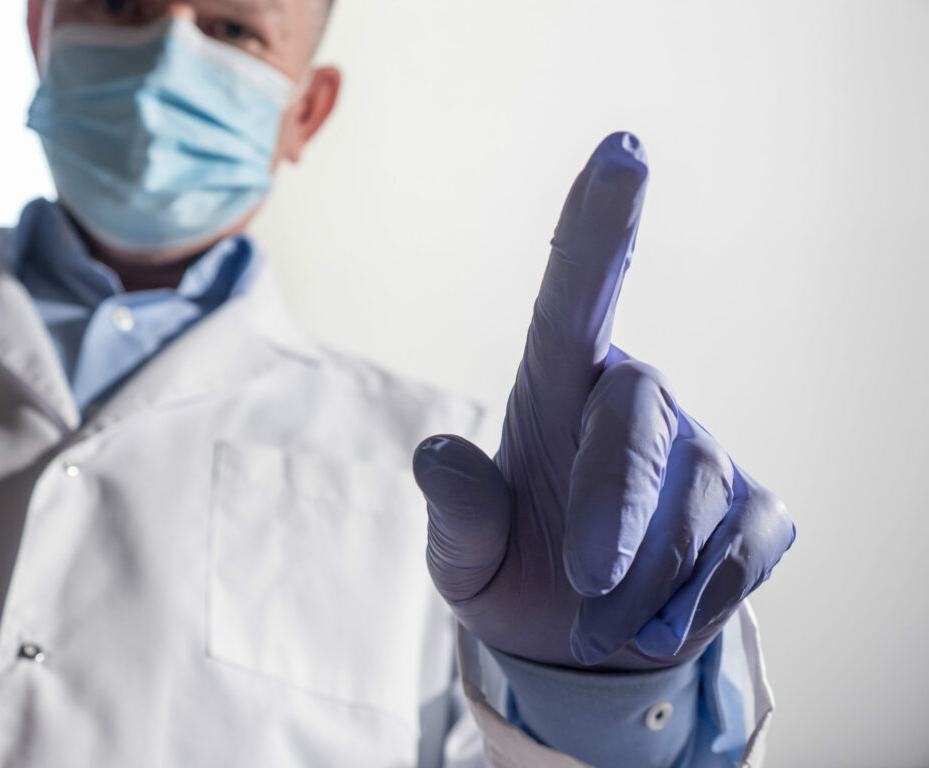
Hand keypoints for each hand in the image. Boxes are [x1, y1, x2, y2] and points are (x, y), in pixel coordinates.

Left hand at [413, 133, 795, 670]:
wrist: (577, 646)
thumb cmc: (514, 575)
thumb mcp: (465, 559)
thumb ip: (457, 514)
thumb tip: (435, 455)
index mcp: (554, 390)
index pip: (576, 294)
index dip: (600, 224)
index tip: (623, 151)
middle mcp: (631, 401)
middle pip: (639, 414)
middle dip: (616, 505)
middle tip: (588, 586)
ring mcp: (699, 450)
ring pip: (696, 493)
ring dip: (648, 576)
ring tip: (601, 626)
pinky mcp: (753, 507)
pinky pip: (746, 545)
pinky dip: (703, 596)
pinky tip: (660, 620)